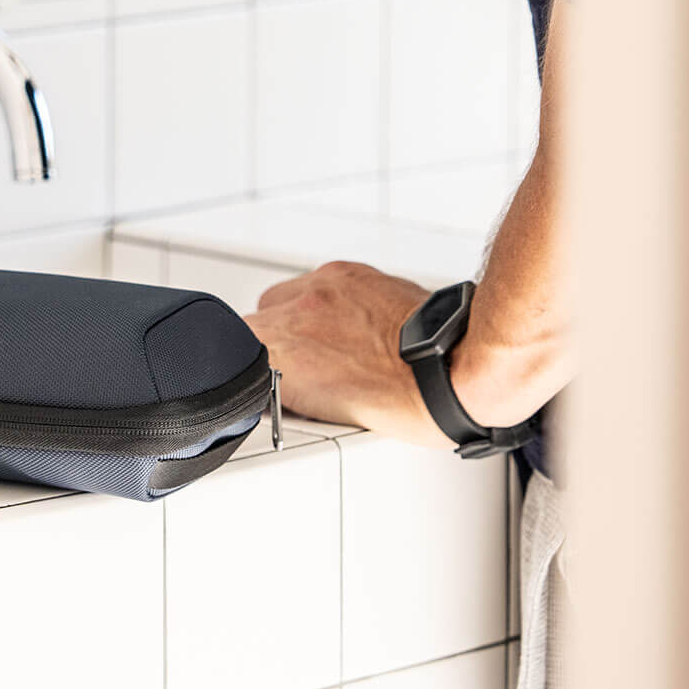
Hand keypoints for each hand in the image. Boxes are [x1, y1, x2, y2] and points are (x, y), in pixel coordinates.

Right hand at [245, 261, 449, 447]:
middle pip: (255, 323)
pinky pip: (316, 283)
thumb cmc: (406, 404)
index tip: (262, 382)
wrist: (453, 370)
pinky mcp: (345, 272)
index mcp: (284, 355)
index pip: (235, 348)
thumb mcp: (329, 416)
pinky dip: (325, 302)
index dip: (248, 369)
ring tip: (330, 345)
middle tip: (302, 370)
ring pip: (282, 298)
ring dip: (296, 319)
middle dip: (273, 345)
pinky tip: (349, 325)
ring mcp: (320, 289)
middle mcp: (296, 316)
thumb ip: (288, 392)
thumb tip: (270, 392)